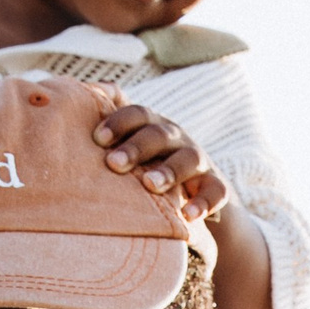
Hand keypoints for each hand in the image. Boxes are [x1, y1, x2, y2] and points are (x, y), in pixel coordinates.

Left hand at [94, 99, 228, 222]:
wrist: (197, 191)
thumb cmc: (150, 166)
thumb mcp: (132, 147)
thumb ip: (111, 126)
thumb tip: (92, 92)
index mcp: (153, 126)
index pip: (137, 114)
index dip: (118, 122)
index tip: (98, 139)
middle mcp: (176, 139)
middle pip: (159, 135)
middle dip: (136, 147)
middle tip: (113, 164)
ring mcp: (198, 162)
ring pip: (188, 159)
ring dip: (169, 170)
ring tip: (150, 185)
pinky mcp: (216, 186)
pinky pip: (216, 192)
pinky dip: (204, 203)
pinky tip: (188, 216)